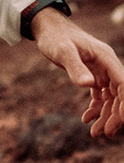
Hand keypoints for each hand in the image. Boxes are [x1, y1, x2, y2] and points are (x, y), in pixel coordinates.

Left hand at [30, 8, 123, 137]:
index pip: (123, 84)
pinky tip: (86, 118)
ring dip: (105, 115)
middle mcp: (107, 64)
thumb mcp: (62, 51)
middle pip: (119, 94)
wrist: (47, 28)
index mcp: (106, 58)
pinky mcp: (91, 74)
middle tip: (104, 133)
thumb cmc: (55, 37)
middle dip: (114, 115)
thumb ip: (75, 67)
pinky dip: (95, 108)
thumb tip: (89, 85)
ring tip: (95, 133)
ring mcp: (100, 70)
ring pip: (110, 97)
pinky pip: (99, 94)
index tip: (119, 121)